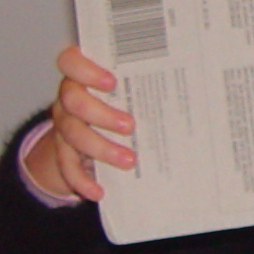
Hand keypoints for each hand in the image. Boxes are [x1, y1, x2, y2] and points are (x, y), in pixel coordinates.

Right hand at [29, 45, 134, 200]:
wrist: (88, 131)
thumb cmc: (118, 101)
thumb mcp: (129, 88)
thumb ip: (143, 82)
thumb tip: (191, 84)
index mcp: (81, 75)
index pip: (70, 61)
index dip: (86, 70)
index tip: (112, 82)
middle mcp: (68, 96)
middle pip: (72, 100)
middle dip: (102, 114)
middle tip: (130, 126)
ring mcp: (64, 123)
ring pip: (72, 133)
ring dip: (101, 148)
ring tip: (128, 160)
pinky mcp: (63, 150)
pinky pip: (66, 166)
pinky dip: (82, 180)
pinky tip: (98, 192)